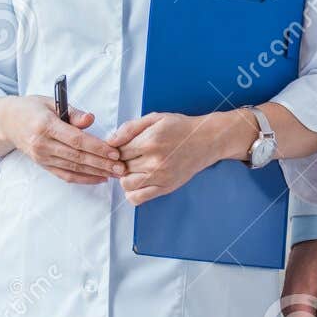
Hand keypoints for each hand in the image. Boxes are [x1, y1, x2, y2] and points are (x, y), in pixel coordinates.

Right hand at [0, 95, 125, 183]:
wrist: (7, 122)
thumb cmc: (31, 108)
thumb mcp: (50, 102)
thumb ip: (72, 112)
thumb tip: (90, 119)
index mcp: (45, 125)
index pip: (76, 140)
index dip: (97, 147)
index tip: (114, 152)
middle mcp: (42, 144)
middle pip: (77, 157)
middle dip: (101, 163)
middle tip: (121, 167)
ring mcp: (42, 157)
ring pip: (73, 168)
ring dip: (96, 172)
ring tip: (114, 174)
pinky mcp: (43, 165)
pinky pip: (65, 175)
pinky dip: (83, 178)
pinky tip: (98, 178)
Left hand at [107, 110, 251, 204]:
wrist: (206, 140)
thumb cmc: (180, 127)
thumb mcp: (155, 118)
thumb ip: (130, 128)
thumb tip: (110, 141)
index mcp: (150, 141)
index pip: (118, 150)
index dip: (116, 148)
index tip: (121, 146)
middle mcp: (155, 161)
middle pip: (121, 166)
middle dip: (120, 161)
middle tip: (129, 156)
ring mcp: (161, 177)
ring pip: (126, 184)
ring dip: (125, 177)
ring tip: (133, 168)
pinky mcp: (166, 188)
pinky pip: (138, 198)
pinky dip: (132, 192)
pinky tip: (138, 181)